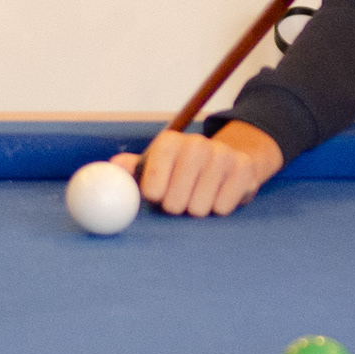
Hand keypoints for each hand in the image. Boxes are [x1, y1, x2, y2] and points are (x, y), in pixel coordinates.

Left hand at [110, 121, 282, 217]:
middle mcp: (197, 144)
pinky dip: (218, 210)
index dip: (155, 189)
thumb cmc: (179, 172)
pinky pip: (224, 206)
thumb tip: (111, 168)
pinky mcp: (243, 169)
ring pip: (201, 205)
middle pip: (178, 194)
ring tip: (196, 202)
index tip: (155, 199)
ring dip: (196, 211)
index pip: (157, 171)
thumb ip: (130, 170)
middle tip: (176, 205)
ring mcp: (222, 155)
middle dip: (175, 206)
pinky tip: (216, 199)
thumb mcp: (152, 167)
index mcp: (169, 142)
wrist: (226, 162)